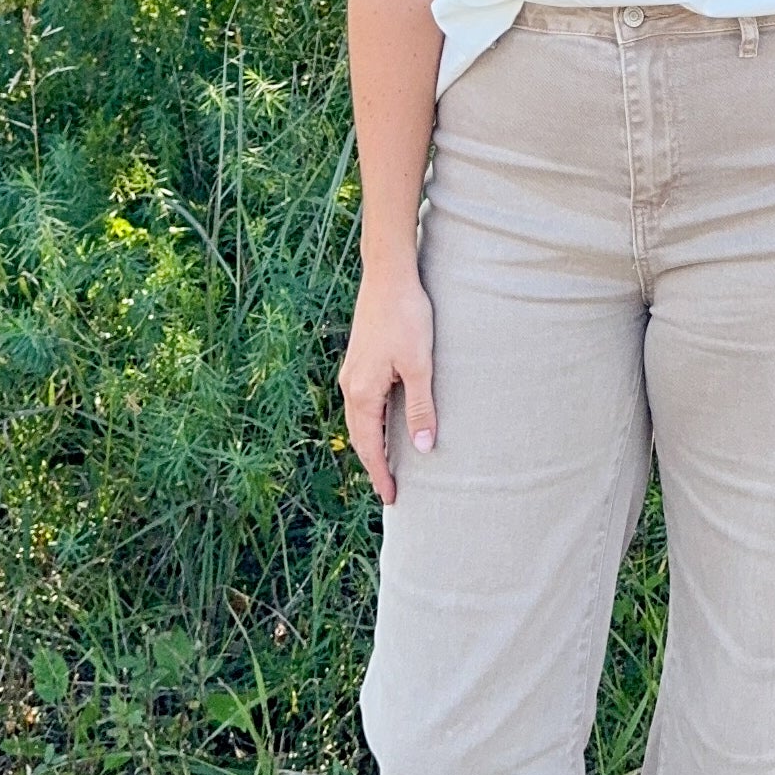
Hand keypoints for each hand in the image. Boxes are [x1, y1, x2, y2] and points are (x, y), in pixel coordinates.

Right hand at [339, 267, 436, 500]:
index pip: (369, 446)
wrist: (388, 276)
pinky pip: (362, 403)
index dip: (380, 473)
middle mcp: (350, 385)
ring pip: (360, 420)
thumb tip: (423, 449)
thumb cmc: (407, 316)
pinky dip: (371, 423)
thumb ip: (420, 408)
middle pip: (360, 436)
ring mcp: (352, 372)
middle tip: (389, 490)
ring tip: (387, 464)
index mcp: (363, 392)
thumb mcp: (420, 365)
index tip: (391, 498)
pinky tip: (385, 424)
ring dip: (371, 444)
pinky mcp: (359, 360)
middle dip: (373, 464)